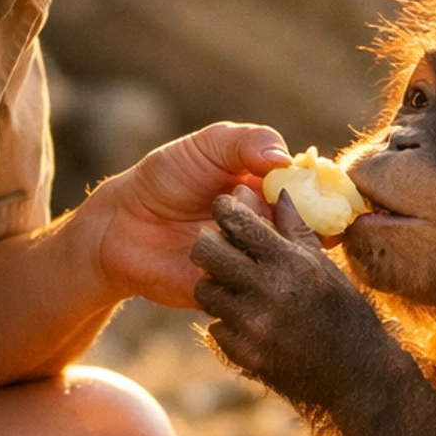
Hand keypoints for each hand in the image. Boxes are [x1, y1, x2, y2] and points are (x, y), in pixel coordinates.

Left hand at [79, 124, 291, 309]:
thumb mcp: (208, 146)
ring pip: (269, 261)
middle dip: (261, 213)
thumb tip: (285, 158)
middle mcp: (268, 232)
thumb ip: (247, 141)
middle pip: (294, 232)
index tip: (291, 188)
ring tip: (204, 225)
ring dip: (238, 240)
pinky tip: (195, 247)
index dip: (313, 197)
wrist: (123, 223)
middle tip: (228, 198)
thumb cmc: (167, 178)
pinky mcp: (231, 293)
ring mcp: (250, 265)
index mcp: (272, 195)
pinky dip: (223, 267)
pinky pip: (243, 289)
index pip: (312, 201)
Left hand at [191, 192, 391, 410]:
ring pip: (205, 290)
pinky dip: (226, 322)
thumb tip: (278, 190)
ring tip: (235, 288)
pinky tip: (248, 323)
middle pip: (208, 252)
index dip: (225, 209)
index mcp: (290, 262)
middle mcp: (269, 290)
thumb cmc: (343, 313)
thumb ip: (295, 228)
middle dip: (209, 245)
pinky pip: (215, 327)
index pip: (239, 222)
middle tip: (217, 248)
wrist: (355, 374)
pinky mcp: (244, 354)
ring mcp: (254, 325)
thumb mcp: (323, 266)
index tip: (223, 206)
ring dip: (215, 286)